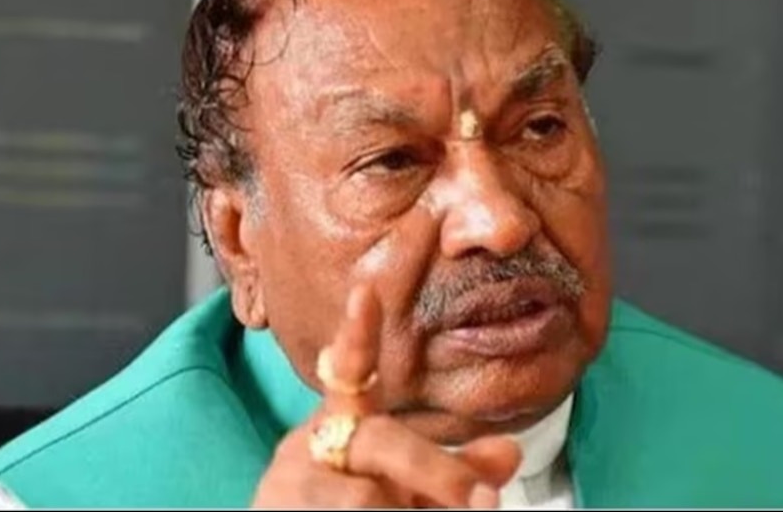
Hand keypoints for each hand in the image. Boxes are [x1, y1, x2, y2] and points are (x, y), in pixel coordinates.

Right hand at [250, 284, 522, 507]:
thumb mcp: (409, 491)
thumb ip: (456, 471)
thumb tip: (509, 452)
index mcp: (344, 420)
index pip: (351, 369)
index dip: (358, 333)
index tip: (365, 291)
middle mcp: (311, 441)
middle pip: (380, 439)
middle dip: (439, 472)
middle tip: (485, 503)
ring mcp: (290, 480)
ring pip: (362, 497)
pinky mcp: (273, 510)